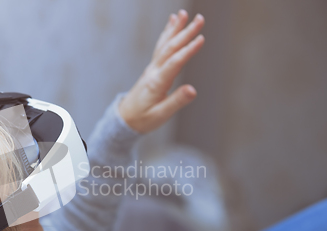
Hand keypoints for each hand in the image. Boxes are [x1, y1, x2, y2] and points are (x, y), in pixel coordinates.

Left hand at [119, 10, 204, 133]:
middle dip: (185, 33)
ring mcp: (152, 68)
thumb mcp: (160, 115)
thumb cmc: (143, 119)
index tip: (201, 39)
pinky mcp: (153, 69)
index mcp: (156, 83)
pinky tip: (172, 23)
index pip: (174, 63)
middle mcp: (153, 72)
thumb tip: (192, 90)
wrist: (125, 119)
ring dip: (175, 29)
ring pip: (165, 45)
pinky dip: (167, 34)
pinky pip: (161, 47)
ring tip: (184, 14)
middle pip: (170, 48)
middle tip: (200, 19)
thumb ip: (176, 101)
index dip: (188, 51)